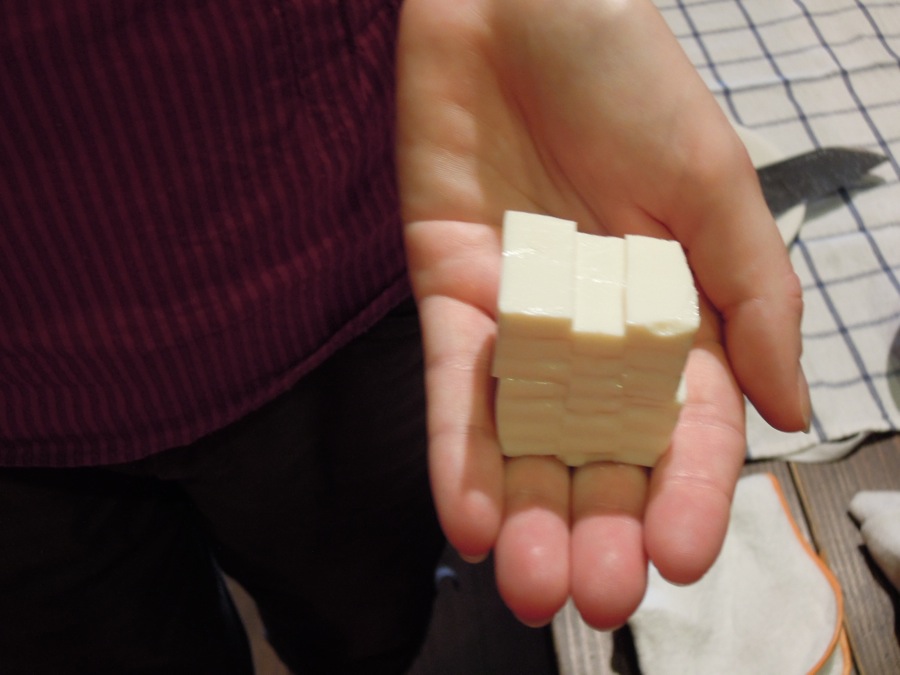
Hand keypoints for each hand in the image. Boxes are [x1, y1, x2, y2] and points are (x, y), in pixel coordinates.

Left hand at [396, 0, 808, 628]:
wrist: (514, 2)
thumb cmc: (626, 75)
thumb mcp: (711, 181)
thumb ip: (752, 296)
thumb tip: (795, 412)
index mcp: (671, 309)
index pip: (685, 426)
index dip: (689, 495)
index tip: (684, 561)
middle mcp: (593, 331)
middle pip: (598, 451)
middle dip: (596, 526)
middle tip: (591, 594)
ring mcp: (518, 321)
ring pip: (522, 437)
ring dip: (523, 513)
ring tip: (527, 581)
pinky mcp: (450, 296)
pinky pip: (453, 387)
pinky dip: (457, 451)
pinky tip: (467, 518)